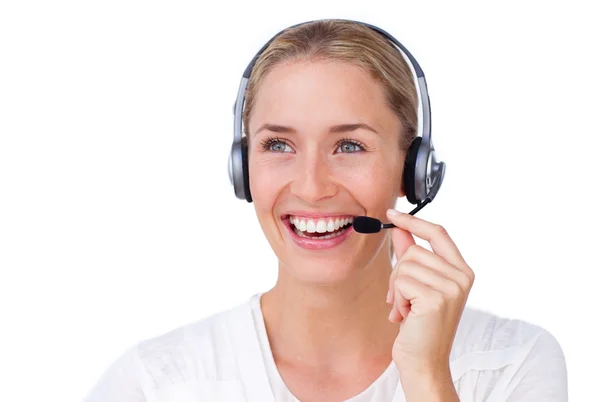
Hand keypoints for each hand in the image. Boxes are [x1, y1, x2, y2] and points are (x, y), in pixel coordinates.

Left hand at [385, 208, 474, 377]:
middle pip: (414, 250)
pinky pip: (401, 281)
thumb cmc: (420, 325)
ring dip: (397, 289)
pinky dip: (397, 299)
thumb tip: (400, 228)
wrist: (424, 362)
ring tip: (406, 310)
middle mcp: (462, 277)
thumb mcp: (417, 286)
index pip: (438, 233)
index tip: (392, 214)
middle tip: (400, 298)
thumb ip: (411, 256)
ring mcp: (452, 287)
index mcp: (461, 271)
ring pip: (405, 265)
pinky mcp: (437, 299)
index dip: (414, 221)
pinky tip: (406, 317)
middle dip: (397, 272)